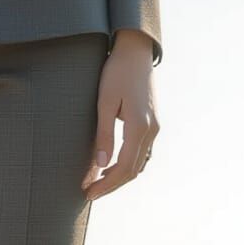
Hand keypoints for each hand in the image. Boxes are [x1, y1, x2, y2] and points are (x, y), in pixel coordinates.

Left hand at [81, 29, 158, 199]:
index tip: (89, 193)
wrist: (135, 51)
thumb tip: (100, 165)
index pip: (124, 168)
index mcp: (139, 127)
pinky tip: (112, 165)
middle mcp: (151, 130)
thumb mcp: (105, 102)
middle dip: (112, 185)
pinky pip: (142, 152)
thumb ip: (103, 135)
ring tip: (98, 181)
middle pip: (133, 170)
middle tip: (91, 192)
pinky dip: (128, 164)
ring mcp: (154, 127)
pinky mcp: (152, 122)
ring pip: (139, 163)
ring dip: (120, 176)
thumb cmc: (116, 72)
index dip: (107, 184)